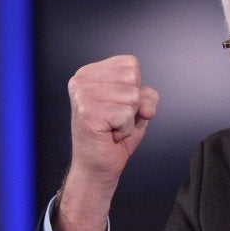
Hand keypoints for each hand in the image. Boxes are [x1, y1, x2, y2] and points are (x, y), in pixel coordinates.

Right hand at [56, 55, 158, 230]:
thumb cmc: (114, 135)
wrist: (98, 166)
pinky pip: (127, 114)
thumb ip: (148, 96)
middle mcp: (81, 80)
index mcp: (89, 73)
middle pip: (133, 77)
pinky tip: (110, 134)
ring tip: (111, 126)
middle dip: (132, 103)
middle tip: (114, 119)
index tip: (116, 105)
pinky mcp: (88, 113)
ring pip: (132, 96)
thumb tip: (146, 107)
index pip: (130, 63)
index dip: (134, 88)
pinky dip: (125, 129)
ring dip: (128, 118)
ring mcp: (82, 95)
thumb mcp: (137, 108)